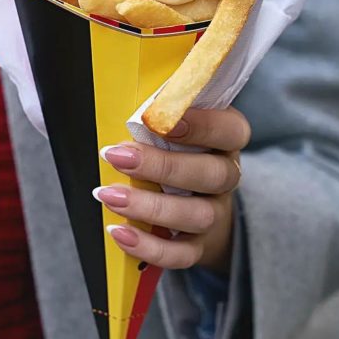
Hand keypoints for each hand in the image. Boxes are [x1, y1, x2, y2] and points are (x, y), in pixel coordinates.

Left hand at [95, 107, 249, 273]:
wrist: (196, 203)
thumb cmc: (174, 150)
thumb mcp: (170, 124)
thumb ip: (155, 108)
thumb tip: (115, 84)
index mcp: (224, 140)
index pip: (231, 130)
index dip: (202, 125)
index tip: (161, 122)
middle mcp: (226, 176)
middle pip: (212, 174)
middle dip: (162, 166)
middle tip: (116, 156)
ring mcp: (216, 213)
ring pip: (197, 214)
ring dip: (149, 206)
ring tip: (107, 195)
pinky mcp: (200, 245)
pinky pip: (182, 254)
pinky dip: (150, 247)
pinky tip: (119, 232)